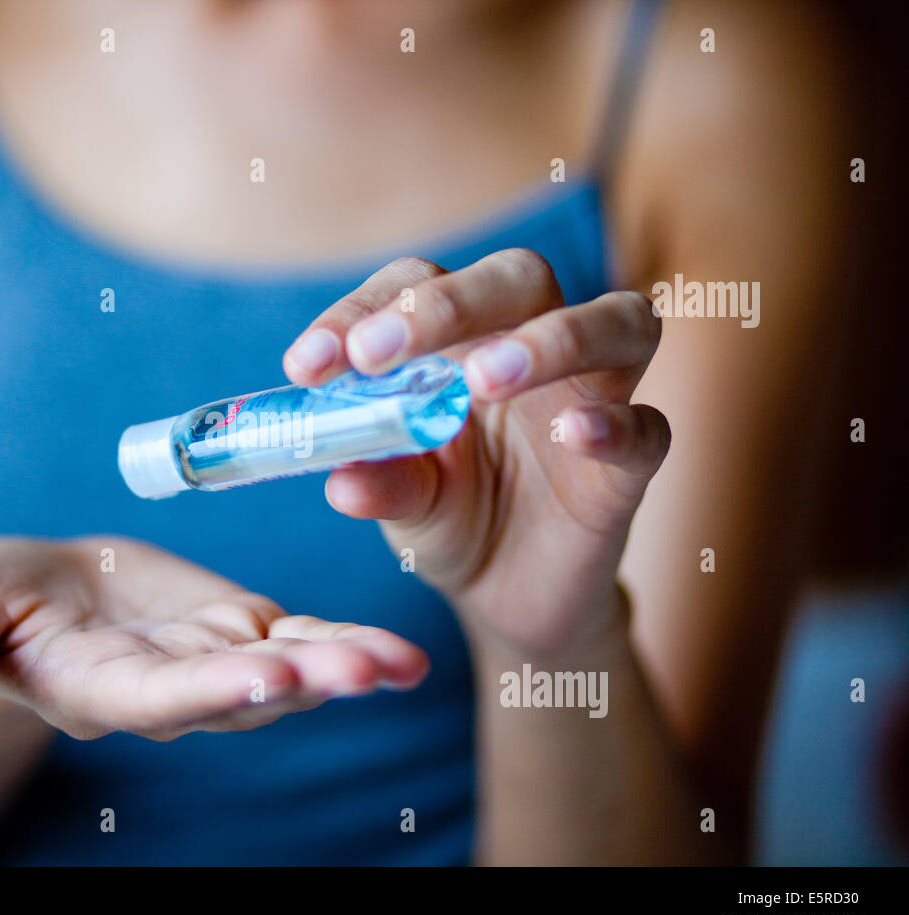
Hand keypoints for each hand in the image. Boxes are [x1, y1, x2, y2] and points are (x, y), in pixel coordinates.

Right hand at [0, 536, 428, 738]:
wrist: (43, 590)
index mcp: (97, 688)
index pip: (158, 698)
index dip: (209, 689)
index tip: (264, 676)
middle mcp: (167, 689)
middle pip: (240, 695)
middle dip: (302, 685)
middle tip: (364, 673)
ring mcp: (211, 660)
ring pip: (285, 670)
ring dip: (342, 668)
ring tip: (402, 665)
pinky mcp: (240, 627)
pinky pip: (300, 636)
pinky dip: (344, 642)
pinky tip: (396, 653)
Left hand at [283, 250, 668, 654]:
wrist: (510, 598)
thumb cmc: (452, 518)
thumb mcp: (404, 501)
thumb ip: (380, 479)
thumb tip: (340, 480)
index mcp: (461, 339)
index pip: (418, 285)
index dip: (362, 311)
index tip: (306, 367)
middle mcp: (534, 348)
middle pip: (520, 278)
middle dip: (448, 304)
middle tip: (377, 355)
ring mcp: (594, 398)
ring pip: (616, 322)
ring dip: (551, 338)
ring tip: (486, 379)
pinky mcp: (630, 466)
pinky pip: (647, 429)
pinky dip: (615, 425)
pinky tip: (573, 436)